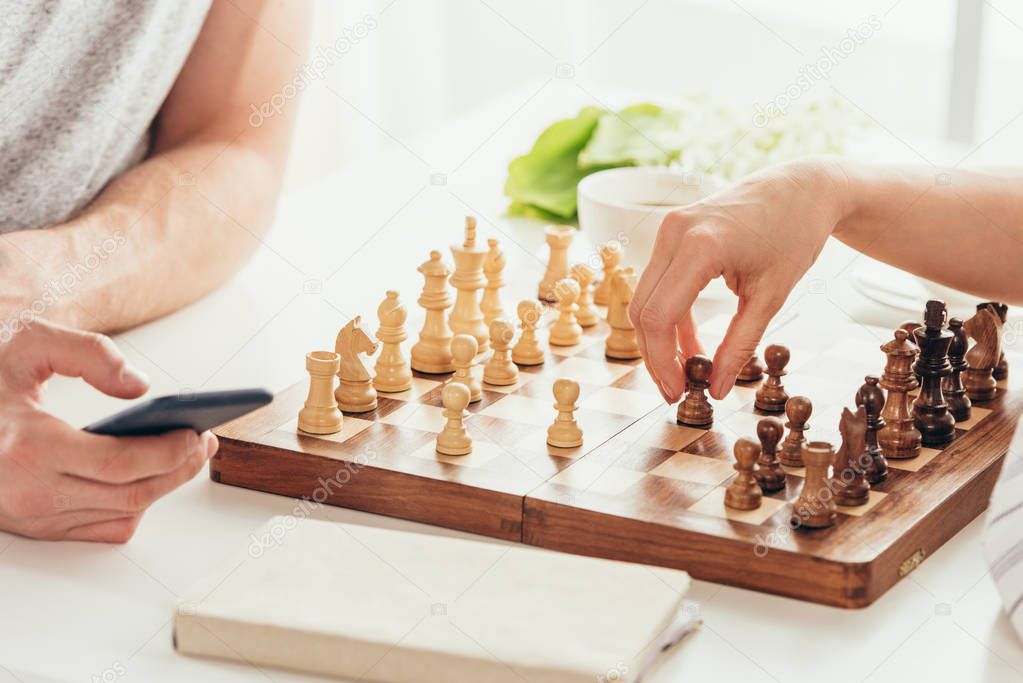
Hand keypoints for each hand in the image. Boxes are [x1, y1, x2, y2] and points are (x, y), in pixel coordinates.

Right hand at [0, 320, 216, 541]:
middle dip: (179, 469)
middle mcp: (29, 491)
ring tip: (187, 454)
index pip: (120, 464)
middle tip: (204, 442)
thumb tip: (139, 387)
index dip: (168, 452)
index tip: (197, 432)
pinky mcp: (37, 527)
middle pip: (130, 494)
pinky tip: (152, 476)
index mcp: (27, 448)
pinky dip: (136, 505)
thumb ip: (90, 353)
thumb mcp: (28, 343)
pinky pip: (103, 528)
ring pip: (122, 514)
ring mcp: (32, 516)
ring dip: (165, 487)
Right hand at [630, 158, 847, 401]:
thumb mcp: (771, 296)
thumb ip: (740, 344)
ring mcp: (668, 228)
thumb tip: (718, 388)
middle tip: (676, 390)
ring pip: (644, 298)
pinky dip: (669, 315)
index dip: (662, 361)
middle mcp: (674, 232)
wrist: (802, 187)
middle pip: (642, 309)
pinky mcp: (672, 231)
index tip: (678, 391)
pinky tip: (689, 342)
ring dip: (659, 338)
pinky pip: (658, 282)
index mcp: (700, 246)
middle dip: (655, 356)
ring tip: (686, 370)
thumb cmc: (794, 233)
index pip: (659, 316)